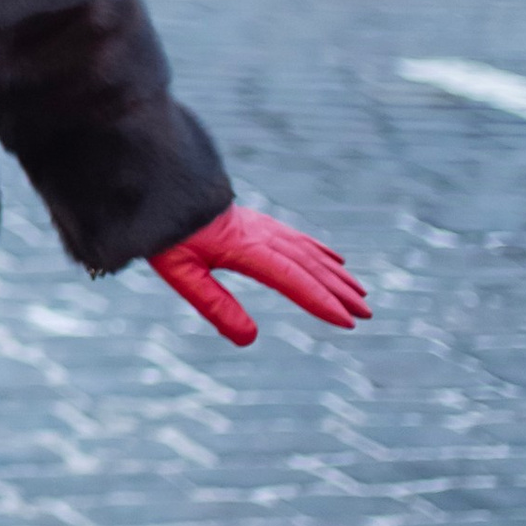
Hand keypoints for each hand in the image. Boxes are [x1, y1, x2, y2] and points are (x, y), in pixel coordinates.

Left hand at [150, 206, 370, 349]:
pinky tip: (334, 261)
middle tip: (366, 314)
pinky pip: (296, 237)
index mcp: (244, 248)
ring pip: (307, 252)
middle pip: (308, 266)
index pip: (292, 279)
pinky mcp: (254, 221)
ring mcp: (260, 226)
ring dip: (335, 274)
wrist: (159, 186)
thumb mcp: (182, 274)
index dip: (321, 302)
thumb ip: (215, 306)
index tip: (348, 321)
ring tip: (360, 293)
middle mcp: (260, 235)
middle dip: (338, 292)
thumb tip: (251, 339)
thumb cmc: (166, 233)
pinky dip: (319, 250)